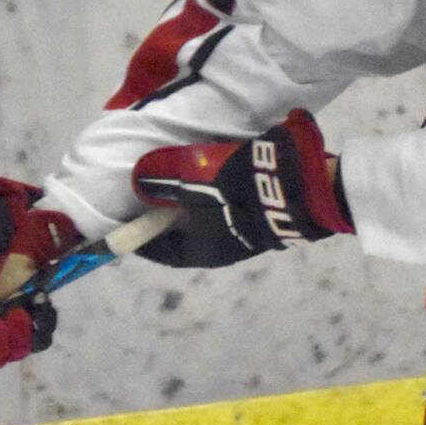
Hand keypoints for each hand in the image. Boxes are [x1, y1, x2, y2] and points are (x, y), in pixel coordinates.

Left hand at [129, 110, 350, 268]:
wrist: (302, 185)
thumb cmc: (240, 190)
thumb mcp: (195, 178)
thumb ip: (163, 179)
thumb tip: (138, 181)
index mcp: (201, 250)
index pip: (160, 251)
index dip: (141, 238)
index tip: (123, 224)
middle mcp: (221, 249)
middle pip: (182, 235)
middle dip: (165, 216)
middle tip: (149, 193)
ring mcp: (243, 235)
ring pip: (204, 220)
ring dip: (189, 202)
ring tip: (175, 178)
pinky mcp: (259, 217)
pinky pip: (223, 208)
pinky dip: (208, 195)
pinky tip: (206, 173)